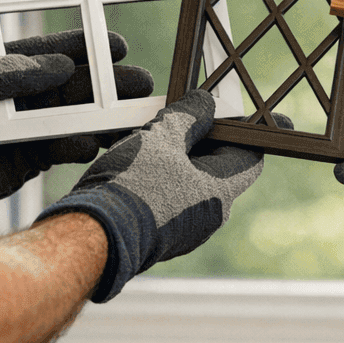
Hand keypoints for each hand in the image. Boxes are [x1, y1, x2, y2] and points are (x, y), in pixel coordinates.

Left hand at [0, 30, 153, 221]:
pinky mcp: (29, 156)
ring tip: (133, 114)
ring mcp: (24, 124)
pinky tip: (96, 143)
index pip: (46, 50)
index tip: (117, 46)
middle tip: (140, 82)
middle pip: (69, 83)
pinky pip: (64, 145)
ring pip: (73, 115)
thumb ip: (16, 70)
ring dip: (102, 114)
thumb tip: (62, 66)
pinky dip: (81, 144)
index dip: (82, 47)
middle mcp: (14, 91)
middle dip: (105, 83)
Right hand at [34, 90, 276, 301]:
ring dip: (178, 156)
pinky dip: (162, 176)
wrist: (90, 238)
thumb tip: (206, 104)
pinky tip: (138, 159)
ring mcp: (183, 230)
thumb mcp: (161, 139)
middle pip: (218, 168)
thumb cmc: (130, 188)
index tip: (253, 118)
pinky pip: (170, 198)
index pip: (250, 158)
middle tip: (190, 113)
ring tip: (155, 132)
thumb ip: (188, 117)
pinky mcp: (159, 235)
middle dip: (204, 138)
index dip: (250, 133)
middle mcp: (208, 218)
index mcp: (220, 195)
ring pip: (190, 182)